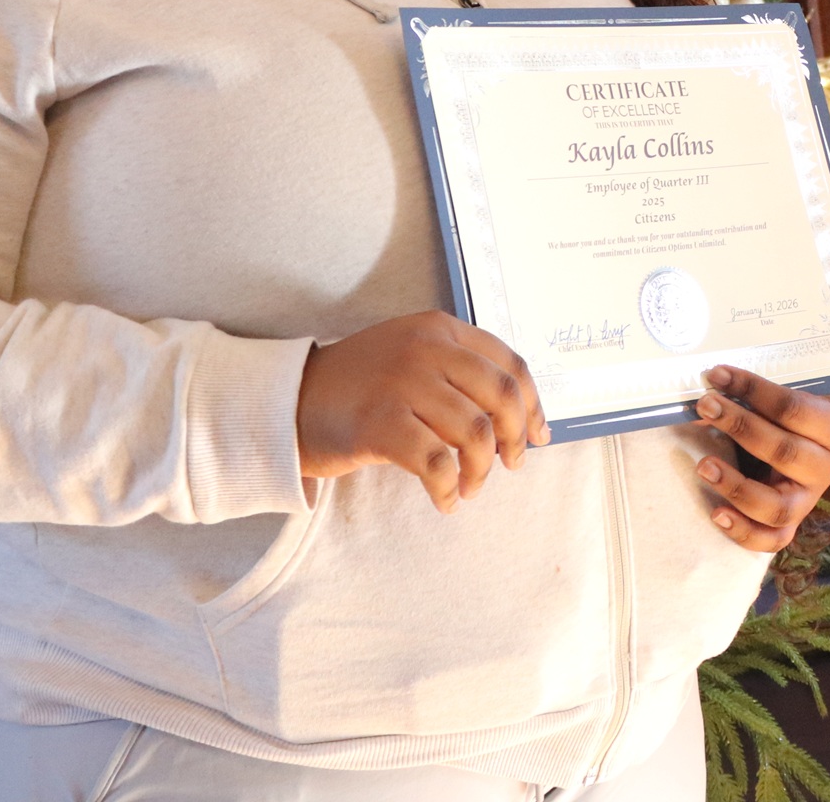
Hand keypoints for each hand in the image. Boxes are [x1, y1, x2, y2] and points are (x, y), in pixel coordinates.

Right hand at [296, 310, 547, 512]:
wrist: (290, 401)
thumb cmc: (359, 389)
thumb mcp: (412, 359)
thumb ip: (458, 374)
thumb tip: (517, 420)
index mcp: (439, 329)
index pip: (509, 364)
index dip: (533, 404)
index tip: (538, 436)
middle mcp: (426, 348)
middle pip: (501, 395)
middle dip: (515, 437)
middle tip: (511, 464)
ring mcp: (403, 383)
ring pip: (474, 432)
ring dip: (480, 470)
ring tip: (470, 487)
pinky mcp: (381, 422)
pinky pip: (437, 463)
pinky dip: (449, 488)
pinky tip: (445, 499)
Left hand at [692, 367, 829, 550]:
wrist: (810, 444)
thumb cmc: (792, 415)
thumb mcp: (788, 396)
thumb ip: (758, 392)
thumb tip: (711, 391)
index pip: (792, 408)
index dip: (753, 390)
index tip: (718, 376)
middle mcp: (825, 467)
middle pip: (783, 451)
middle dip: (740, 425)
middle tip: (706, 406)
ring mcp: (808, 500)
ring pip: (776, 506)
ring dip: (736, 486)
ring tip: (704, 465)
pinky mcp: (790, 525)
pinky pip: (771, 540)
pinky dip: (743, 531)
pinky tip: (716, 513)